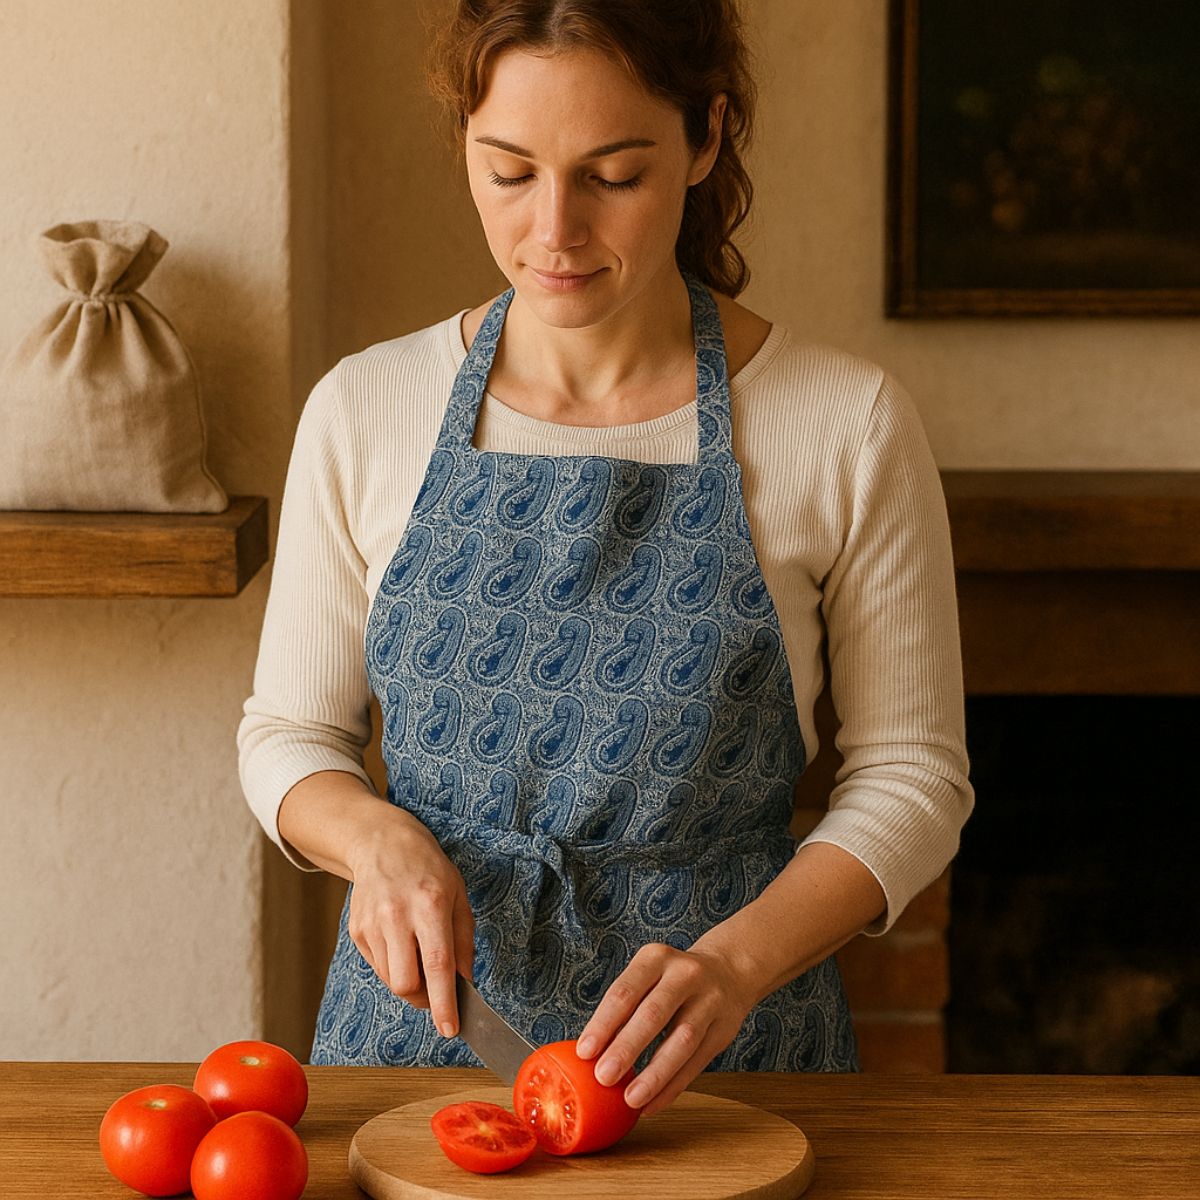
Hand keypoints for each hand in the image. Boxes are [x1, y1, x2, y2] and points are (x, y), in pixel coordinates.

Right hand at [346, 814, 474, 1038]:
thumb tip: (465, 983)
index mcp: (430, 904)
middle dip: (425, 999)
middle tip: (438, 992)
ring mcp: (372, 924)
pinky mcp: (357, 931)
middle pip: (407, 984)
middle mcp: (398, 916)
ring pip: (391, 981)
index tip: (450, 1029)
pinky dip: (395, 968)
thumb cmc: (428, 869)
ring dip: (410, 985)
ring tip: (421, 962)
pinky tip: (402, 945)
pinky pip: (379, 968)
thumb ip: (464, 942)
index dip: (444, 1002)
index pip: (437, 965)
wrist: (382, 844)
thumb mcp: (459, 896)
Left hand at [574, 942, 758, 1116]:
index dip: (604, 1022)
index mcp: (656, 958)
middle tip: (604, 1077)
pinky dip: (672, 1087)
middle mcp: (685, 975)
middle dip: (626, 1048)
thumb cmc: (672, 979)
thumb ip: (625, 1005)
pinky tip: (652, 1104)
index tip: (585, 1052)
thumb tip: (590, 1053)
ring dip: (654, 1074)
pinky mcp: (725, 1029)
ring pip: (681, 1041)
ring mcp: (710, 1001)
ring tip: (631, 1098)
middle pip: (654, 1014)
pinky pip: (696, 1063)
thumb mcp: (649, 974)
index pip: (625, 991)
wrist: (729, 970)